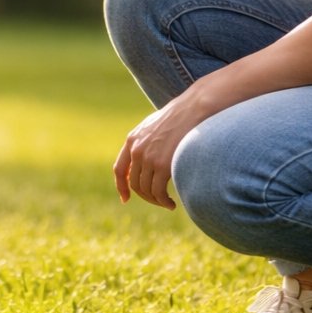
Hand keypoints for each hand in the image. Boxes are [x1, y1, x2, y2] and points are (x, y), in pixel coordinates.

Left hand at [113, 92, 213, 209]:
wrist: (192, 109)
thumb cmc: (178, 117)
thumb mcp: (153, 126)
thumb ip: (144, 141)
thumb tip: (143, 159)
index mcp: (132, 140)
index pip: (119, 169)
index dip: (121, 186)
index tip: (125, 199)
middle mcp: (137, 150)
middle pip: (134, 183)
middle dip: (146, 196)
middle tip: (159, 200)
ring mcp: (148, 158)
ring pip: (146, 190)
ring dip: (156, 201)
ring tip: (167, 203)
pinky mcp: (162, 165)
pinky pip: (158, 192)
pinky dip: (164, 202)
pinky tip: (171, 204)